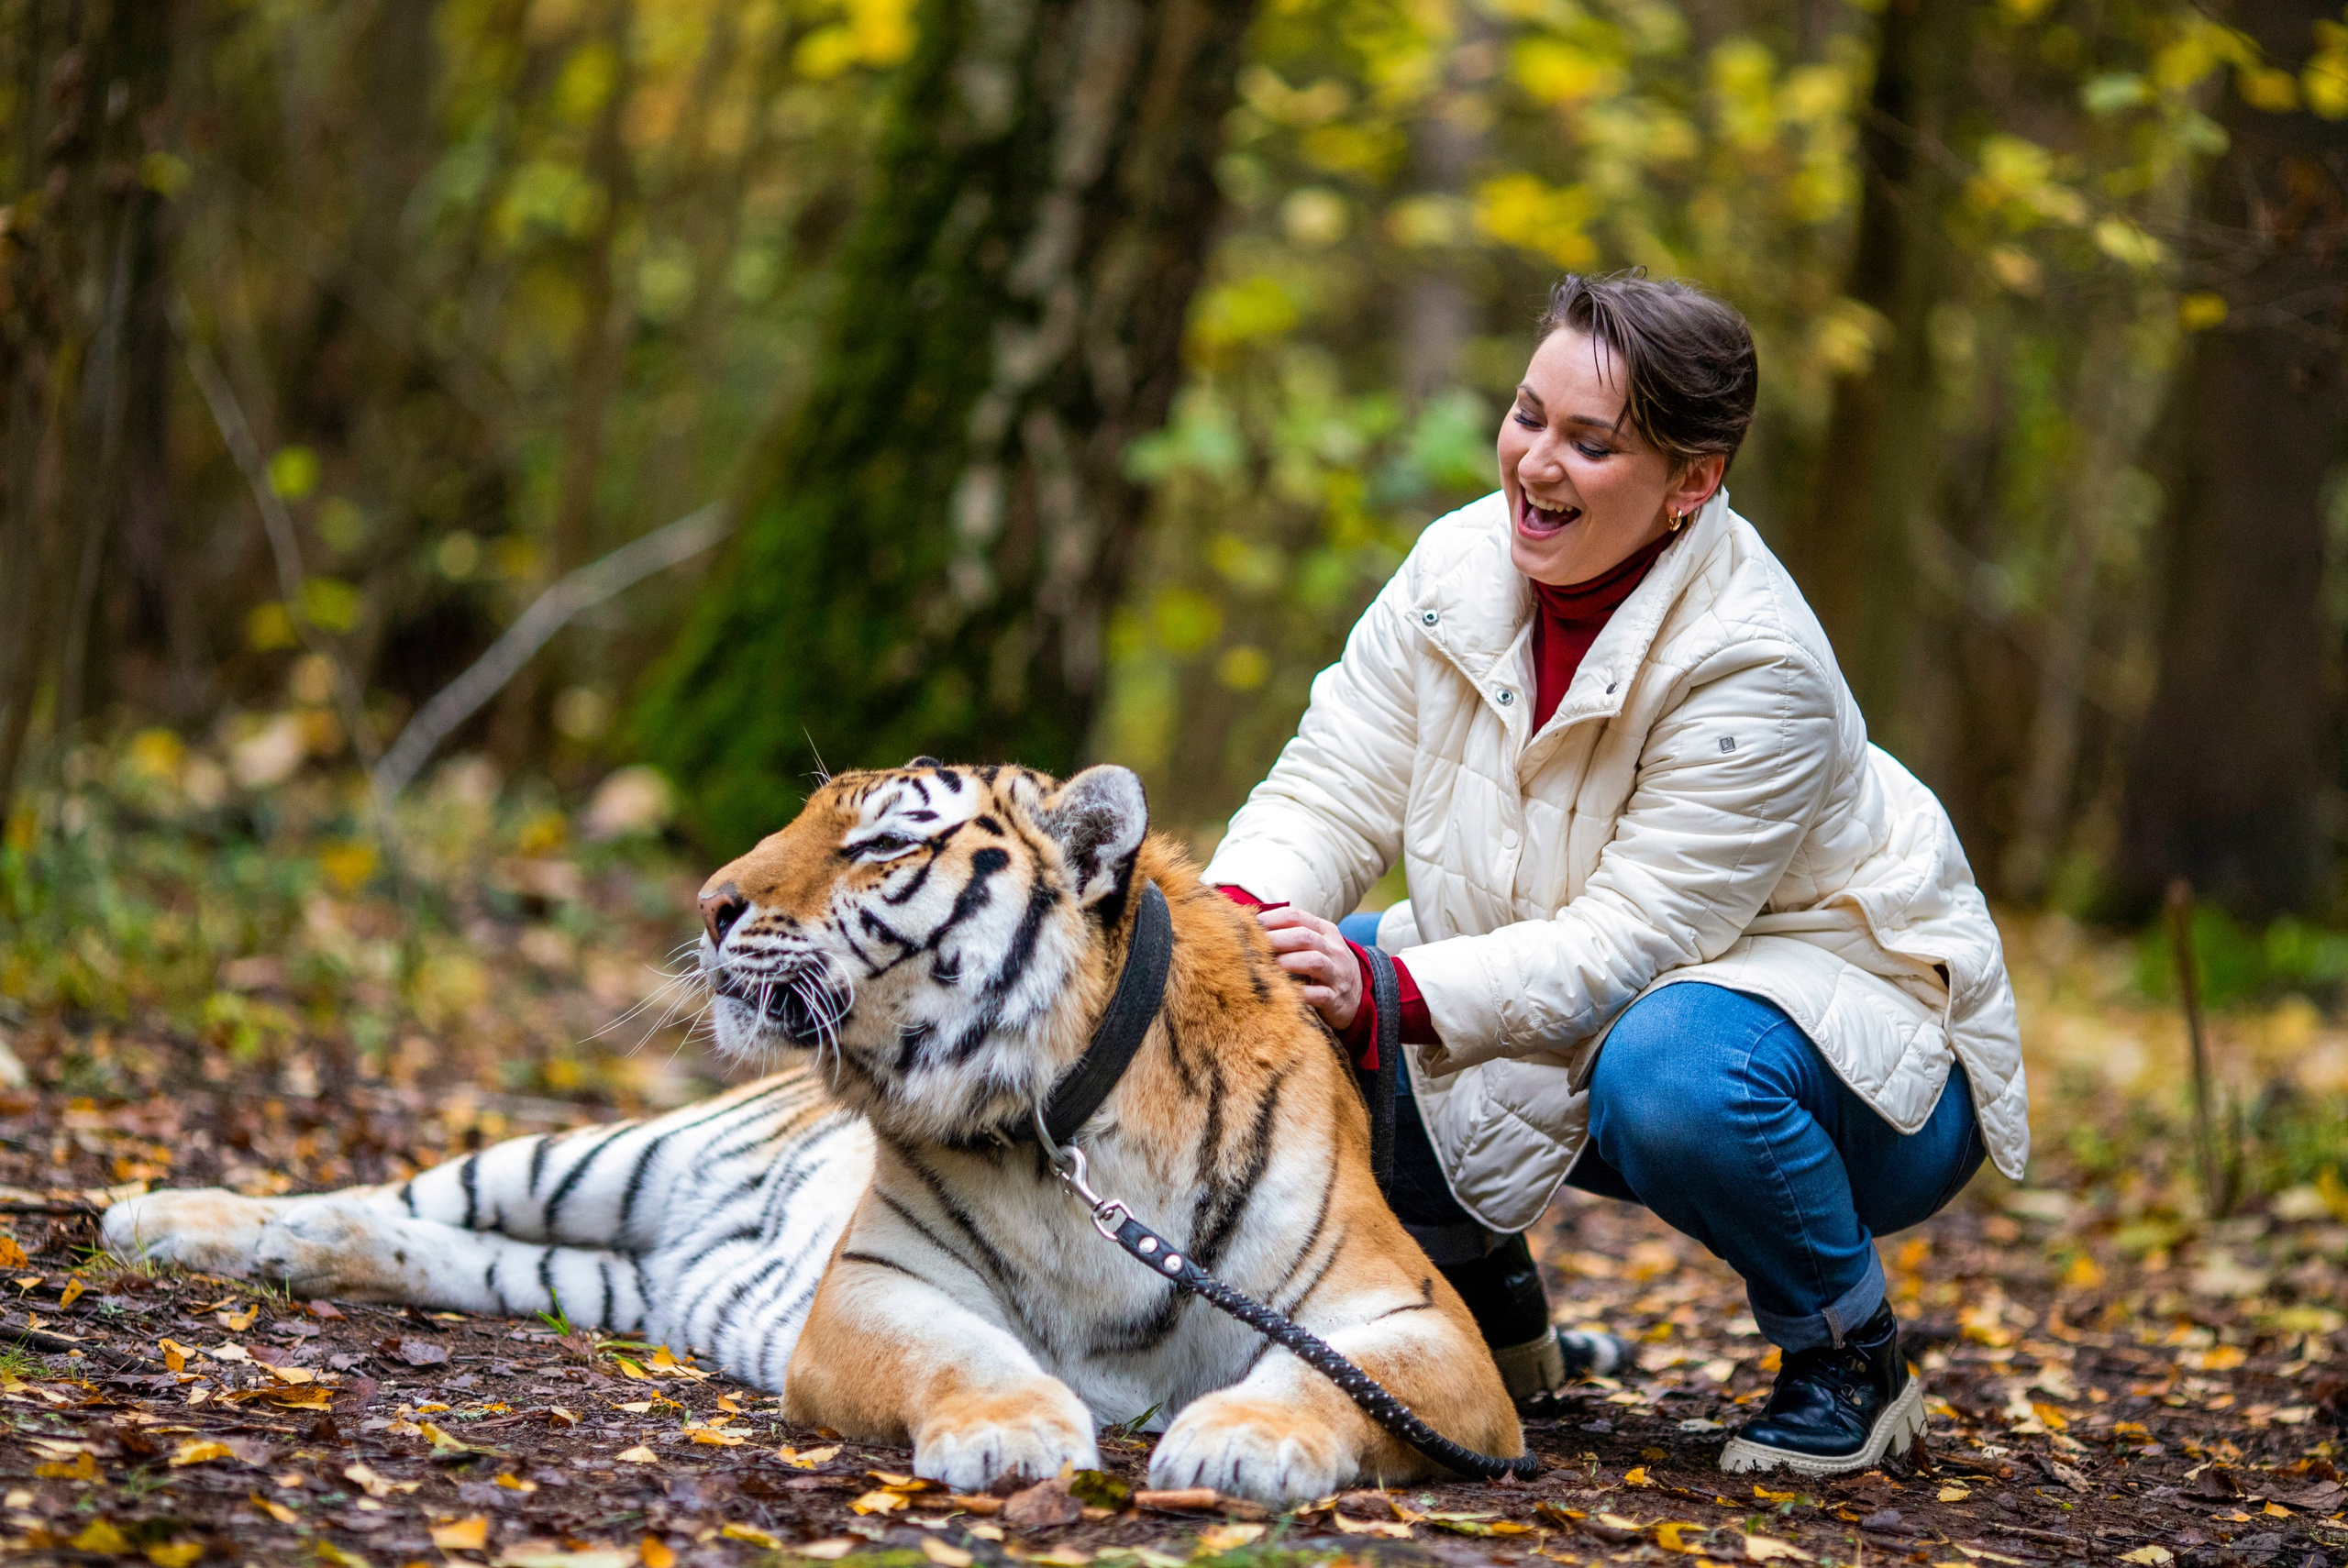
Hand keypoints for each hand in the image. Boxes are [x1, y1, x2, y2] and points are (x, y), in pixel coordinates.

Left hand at [1256, 906, 1361, 1031]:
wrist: (1356, 997)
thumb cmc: (1324, 967)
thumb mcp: (1315, 945)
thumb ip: (1290, 933)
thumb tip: (1250, 926)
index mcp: (1325, 931)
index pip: (1296, 916)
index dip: (1271, 919)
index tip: (1250, 926)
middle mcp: (1333, 949)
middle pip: (1304, 937)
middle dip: (1276, 939)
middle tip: (1253, 946)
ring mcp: (1337, 974)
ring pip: (1314, 961)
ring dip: (1288, 962)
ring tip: (1267, 966)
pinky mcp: (1336, 998)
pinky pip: (1319, 994)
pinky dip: (1300, 993)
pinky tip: (1283, 992)